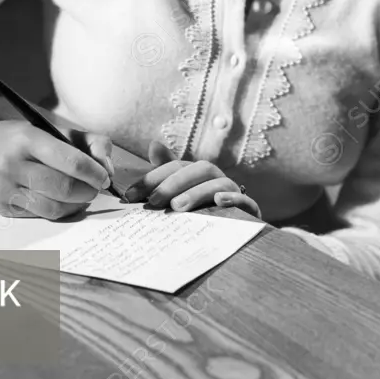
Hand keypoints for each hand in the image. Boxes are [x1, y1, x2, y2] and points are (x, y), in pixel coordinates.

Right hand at [0, 100, 114, 219]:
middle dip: (87, 191)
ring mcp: (4, 188)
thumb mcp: (48, 128)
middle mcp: (12, 163)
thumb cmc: (16, 138)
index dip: (94, 173)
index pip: (70, 162)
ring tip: (81, 197)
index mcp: (27, 138)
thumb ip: (85, 141)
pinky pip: (37, 216)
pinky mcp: (0, 207)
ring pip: (51, 208)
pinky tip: (62, 203)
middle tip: (95, 189)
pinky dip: (57, 212)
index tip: (104, 178)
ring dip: (74, 206)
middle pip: (63, 187)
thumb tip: (108, 166)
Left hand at [124, 142, 261, 217]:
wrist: (235, 233)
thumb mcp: (180, 194)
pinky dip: (233, 198)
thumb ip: (166, 173)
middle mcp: (216, 177)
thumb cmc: (200, 211)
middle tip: (153, 201)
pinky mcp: (249, 210)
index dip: (151, 179)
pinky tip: (219, 201)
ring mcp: (233, 191)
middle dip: (172, 184)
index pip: (174, 167)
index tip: (130, 197)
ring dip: (196, 193)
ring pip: (217, 183)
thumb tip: (154, 145)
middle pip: (196, 170)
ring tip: (177, 206)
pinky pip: (245, 200)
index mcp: (197, 172)